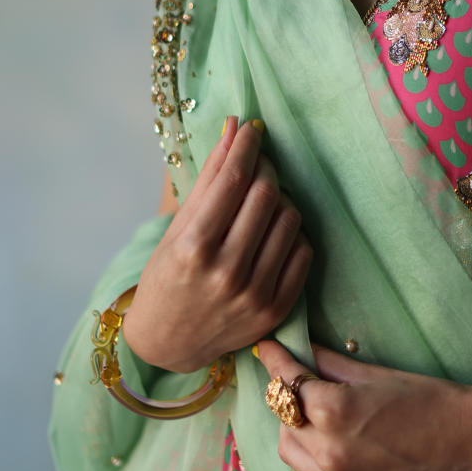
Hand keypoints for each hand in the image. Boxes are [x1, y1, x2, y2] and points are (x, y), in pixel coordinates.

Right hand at [122, 118, 311, 371]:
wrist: (169, 343)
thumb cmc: (167, 277)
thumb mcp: (178, 227)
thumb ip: (209, 178)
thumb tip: (234, 127)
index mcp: (193, 248)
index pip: (233, 181)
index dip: (247, 147)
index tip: (253, 128)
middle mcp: (226, 272)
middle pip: (266, 196)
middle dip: (265, 169)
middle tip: (258, 164)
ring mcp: (255, 294)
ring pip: (290, 219)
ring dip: (280, 200)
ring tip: (262, 203)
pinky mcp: (276, 310)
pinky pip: (303, 252)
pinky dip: (292, 234)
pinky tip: (272, 233)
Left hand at [254, 340, 471, 470]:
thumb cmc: (431, 399)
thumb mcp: (377, 375)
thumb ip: (330, 365)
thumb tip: (299, 350)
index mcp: (333, 412)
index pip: (285, 384)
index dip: (275, 362)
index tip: (265, 349)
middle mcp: (329, 455)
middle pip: (283, 424)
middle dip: (289, 404)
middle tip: (306, 386)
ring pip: (296, 457)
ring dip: (302, 436)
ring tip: (326, 421)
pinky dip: (325, 464)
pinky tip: (352, 450)